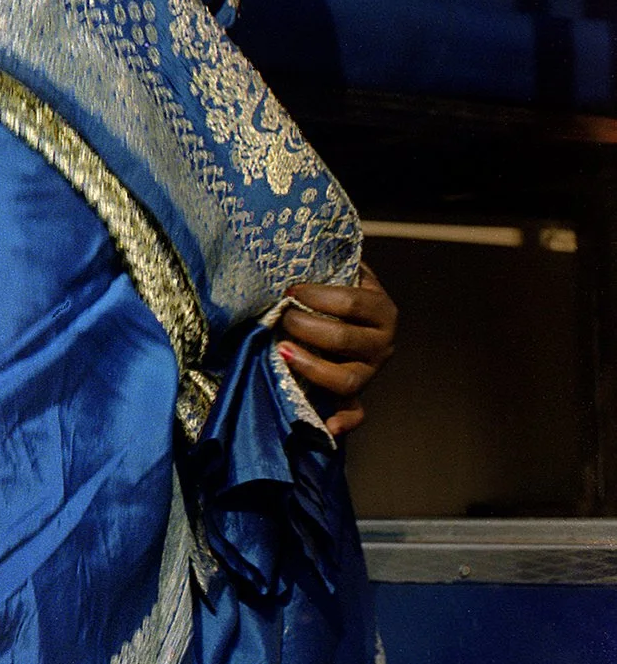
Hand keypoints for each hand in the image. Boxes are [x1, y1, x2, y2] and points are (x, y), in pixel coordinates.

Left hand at [277, 262, 397, 438]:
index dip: (320, 296)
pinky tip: (327, 426)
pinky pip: (355, 413)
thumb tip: (310, 237)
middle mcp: (381, 343)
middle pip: (346, 340)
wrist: (345, 320)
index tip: (291, 291)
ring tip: (282, 351)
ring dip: (312, 366)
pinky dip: (343, 421)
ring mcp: (369, 371)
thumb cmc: (332, 294)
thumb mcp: (340, 274)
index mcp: (380, 310)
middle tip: (282, 318)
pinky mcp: (355, 395)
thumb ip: (332, 262)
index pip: (354, 303)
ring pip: (346, 378)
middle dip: (307, 327)